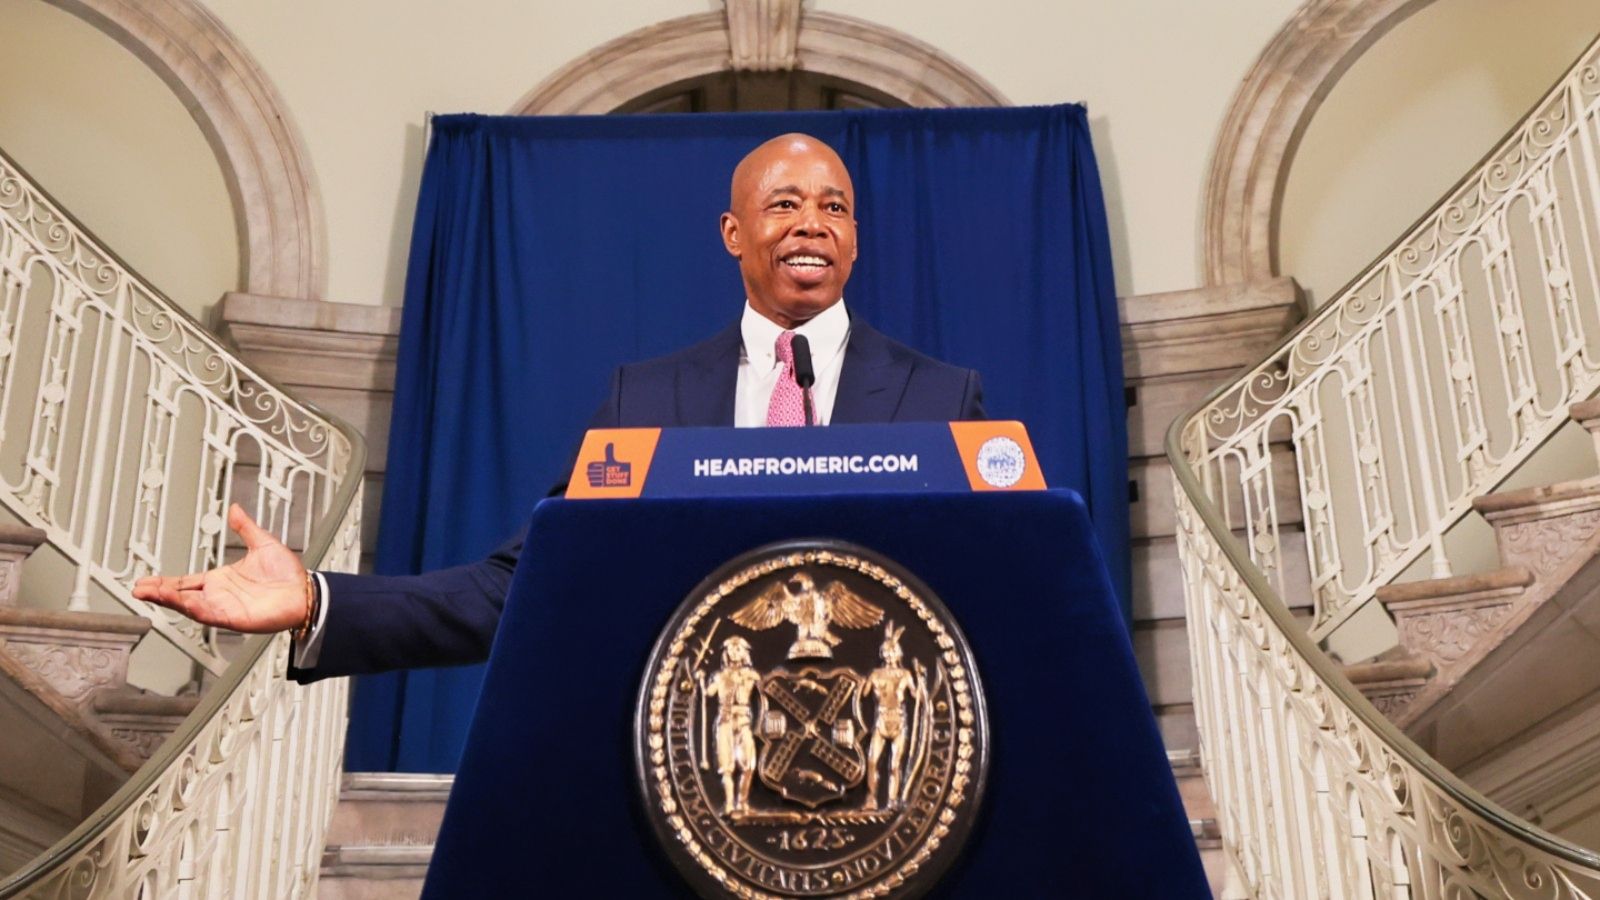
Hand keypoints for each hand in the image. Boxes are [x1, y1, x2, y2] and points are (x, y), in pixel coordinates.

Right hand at [132, 504, 309, 633]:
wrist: (306, 592)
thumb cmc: (288, 575)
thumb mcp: (262, 543)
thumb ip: (245, 527)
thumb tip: (235, 509)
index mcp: (221, 579)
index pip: (185, 581)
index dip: (165, 581)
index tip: (146, 581)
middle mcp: (219, 595)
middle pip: (180, 595)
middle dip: (158, 592)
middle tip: (138, 589)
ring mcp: (224, 607)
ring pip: (189, 605)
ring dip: (168, 599)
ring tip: (148, 593)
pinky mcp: (233, 617)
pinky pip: (207, 613)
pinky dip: (191, 608)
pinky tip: (177, 601)